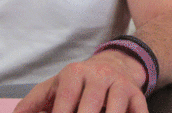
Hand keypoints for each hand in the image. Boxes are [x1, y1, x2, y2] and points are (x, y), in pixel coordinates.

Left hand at [14, 49, 148, 112]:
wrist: (114, 64)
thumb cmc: (79, 83)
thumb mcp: (54, 87)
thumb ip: (33, 103)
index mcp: (74, 73)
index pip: (65, 102)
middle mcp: (99, 75)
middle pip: (90, 109)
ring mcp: (120, 84)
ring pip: (115, 111)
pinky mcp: (137, 94)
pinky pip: (139, 111)